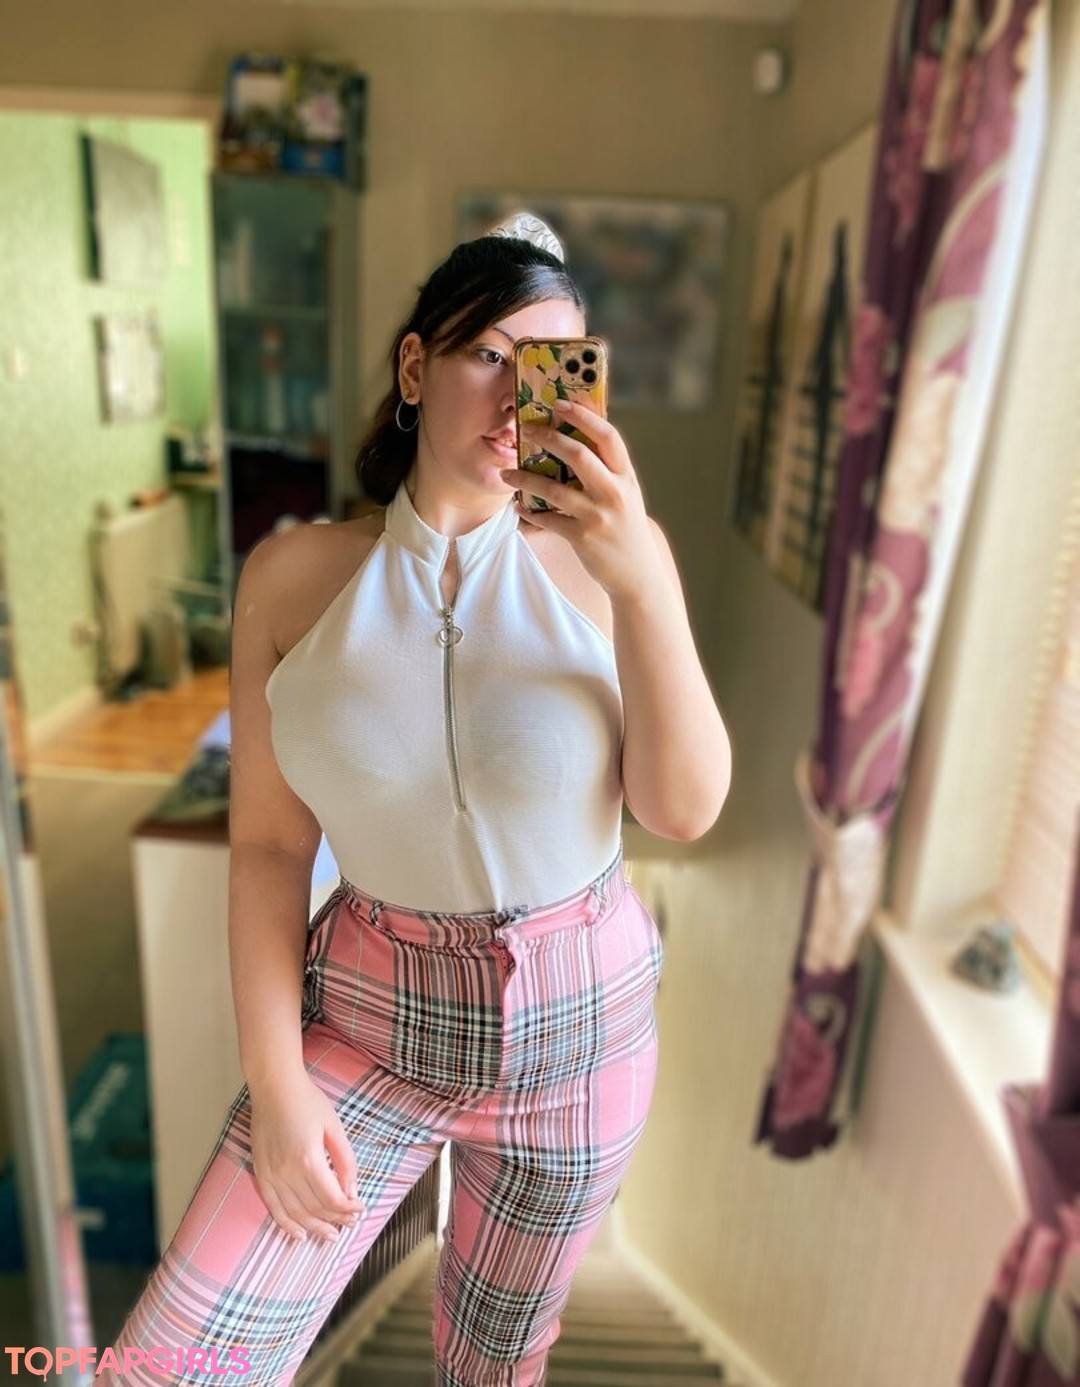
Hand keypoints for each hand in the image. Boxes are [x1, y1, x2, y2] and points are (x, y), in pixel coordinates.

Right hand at [249, 1069, 366, 1242]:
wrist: (274, 1086)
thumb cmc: (308, 1101)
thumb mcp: (335, 1127)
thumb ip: (345, 1161)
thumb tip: (352, 1191)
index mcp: (308, 1159)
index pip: (332, 1198)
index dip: (348, 1208)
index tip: (361, 1209)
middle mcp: (286, 1172)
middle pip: (315, 1208)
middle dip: (336, 1219)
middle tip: (351, 1223)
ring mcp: (270, 1174)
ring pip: (295, 1213)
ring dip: (315, 1227)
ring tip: (331, 1235)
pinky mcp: (260, 1173)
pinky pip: (273, 1207)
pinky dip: (286, 1224)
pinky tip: (300, 1234)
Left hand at [500, 399, 661, 601]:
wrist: (637, 574)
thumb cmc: (626, 528)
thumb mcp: (626, 495)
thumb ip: (607, 471)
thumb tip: (576, 441)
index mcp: (626, 477)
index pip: (608, 436)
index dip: (584, 416)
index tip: (561, 403)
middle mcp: (614, 493)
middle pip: (579, 455)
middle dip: (549, 438)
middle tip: (527, 429)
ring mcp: (598, 516)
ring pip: (554, 489)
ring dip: (525, 479)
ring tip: (507, 474)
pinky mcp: (582, 537)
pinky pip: (547, 520)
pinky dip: (530, 513)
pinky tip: (519, 508)